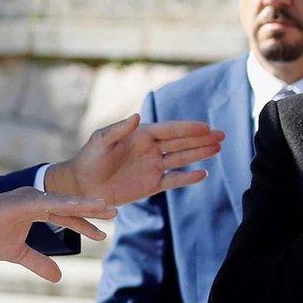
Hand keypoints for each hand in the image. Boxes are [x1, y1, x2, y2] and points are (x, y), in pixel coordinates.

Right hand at [0, 189, 113, 280]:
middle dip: (93, 211)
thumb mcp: (17, 254)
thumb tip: (59, 278)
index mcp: (35, 208)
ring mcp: (31, 197)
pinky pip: (52, 203)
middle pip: (71, 206)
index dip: (84, 226)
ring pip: (66, 202)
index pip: (66, 216)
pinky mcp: (24, 200)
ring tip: (107, 209)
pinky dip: (70, 205)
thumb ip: (39, 263)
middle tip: (115, 214)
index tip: (102, 236)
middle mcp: (36, 198)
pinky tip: (86, 207)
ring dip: (87, 205)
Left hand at [47, 114, 223, 204]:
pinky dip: (187, 178)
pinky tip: (202, 174)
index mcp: (141, 137)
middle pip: (181, 143)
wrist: (81, 185)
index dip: (188, 129)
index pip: (169, 131)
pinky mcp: (151, 185)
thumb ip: (118, 130)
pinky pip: (173, 181)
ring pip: (181, 159)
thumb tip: (137, 117)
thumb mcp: (100, 141)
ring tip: (218, 148)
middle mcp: (151, 150)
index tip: (206, 127)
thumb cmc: (88, 159)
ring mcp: (153, 167)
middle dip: (201, 139)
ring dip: (200, 154)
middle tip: (222, 135)